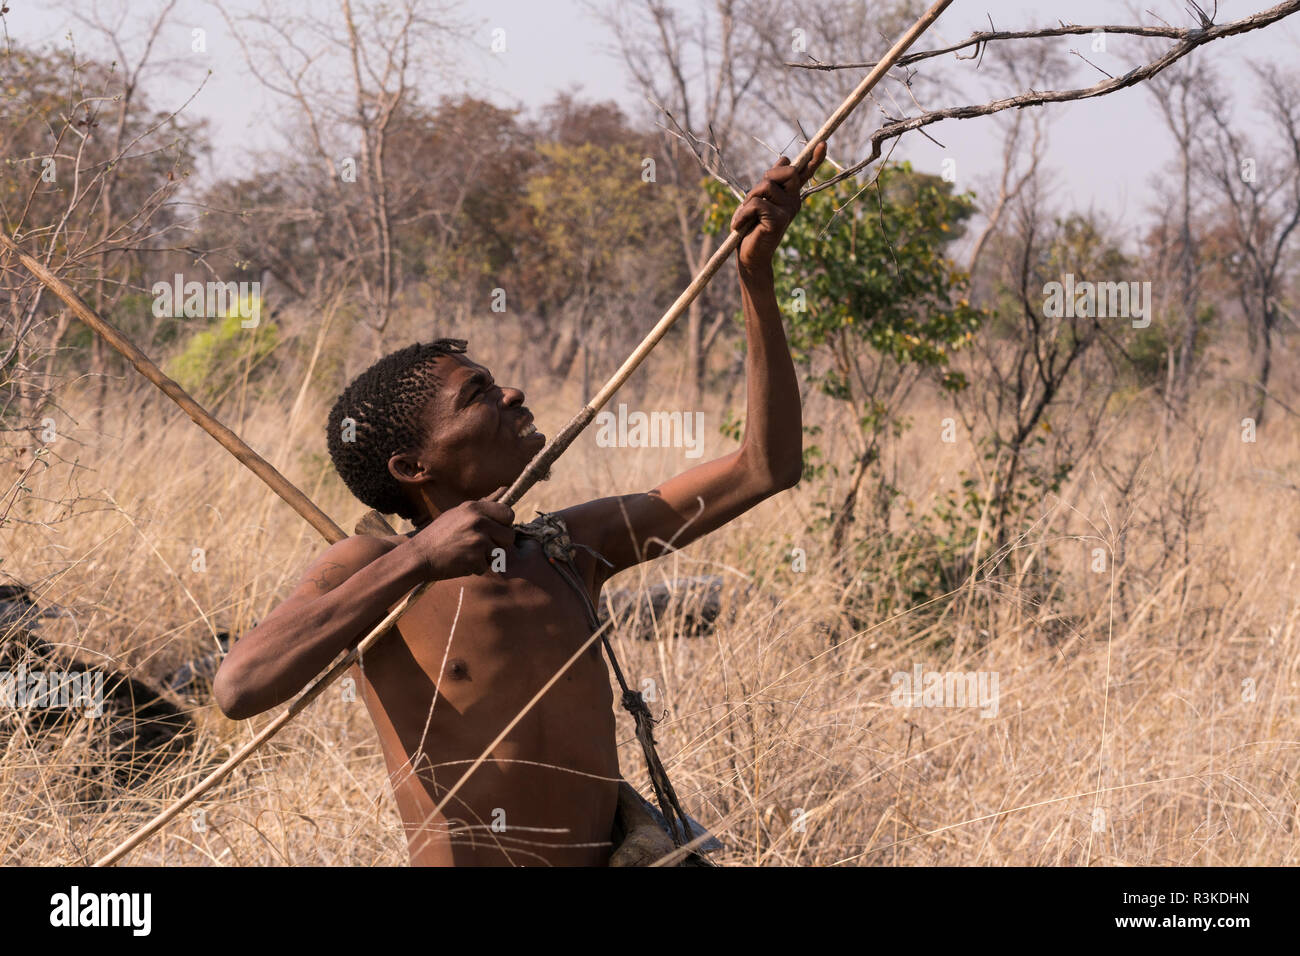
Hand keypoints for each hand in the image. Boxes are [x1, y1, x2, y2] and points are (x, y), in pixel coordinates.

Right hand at [412, 490, 514, 578]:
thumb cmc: (439, 535)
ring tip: (467, 553)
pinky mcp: (475, 558)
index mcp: (474, 508)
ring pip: (499, 553)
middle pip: (509, 536)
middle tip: (481, 546)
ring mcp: (477, 539)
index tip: (495, 530)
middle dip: (499, 544)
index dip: (504, 525)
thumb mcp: (459, 513)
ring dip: (486, 558)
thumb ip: (484, 503)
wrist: (418, 555)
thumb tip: (505, 488)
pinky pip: (486, 567)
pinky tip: (460, 562)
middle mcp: (478, 520)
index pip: (509, 513)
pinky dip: (475, 568)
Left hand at [732, 142, 825, 271]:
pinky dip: (743, 213)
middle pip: (786, 170)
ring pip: (766, 186)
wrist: (749, 256)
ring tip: (745, 216)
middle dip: (766, 178)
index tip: (823, 143)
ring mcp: (789, 211)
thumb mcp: (759, 199)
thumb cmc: (752, 227)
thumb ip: (770, 181)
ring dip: (749, 199)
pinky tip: (739, 226)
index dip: (814, 158)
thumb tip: (785, 159)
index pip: (804, 173)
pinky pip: (757, 203)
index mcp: (791, 195)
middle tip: (753, 199)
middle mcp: (794, 201)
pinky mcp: (779, 220)